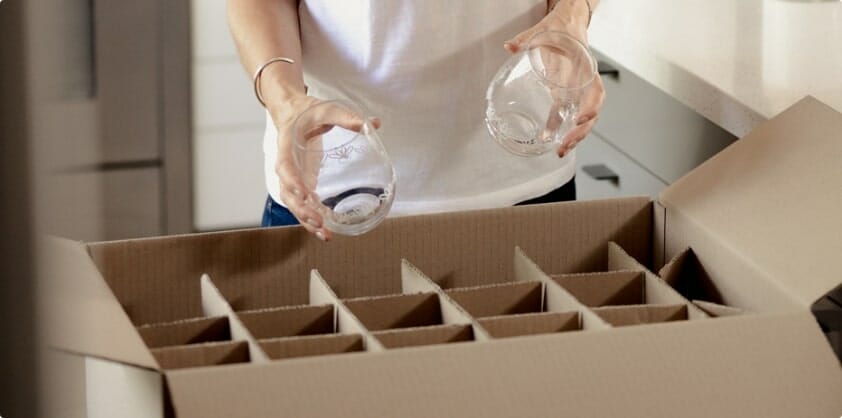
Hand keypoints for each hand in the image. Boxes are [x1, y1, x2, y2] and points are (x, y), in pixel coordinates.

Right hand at [269, 95, 380, 241]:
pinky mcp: (301, 184)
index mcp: (287, 146)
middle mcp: (286, 165)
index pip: (285, 166)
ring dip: (307, 221)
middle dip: (302, 209)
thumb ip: (345, 116)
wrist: (292, 113)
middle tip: (319, 221)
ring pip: (294, 204)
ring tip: (325, 234)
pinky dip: (312, 219)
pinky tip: (326, 232)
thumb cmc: (307, 112)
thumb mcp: (325, 109)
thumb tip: (372, 124)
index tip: (304, 193)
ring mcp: (293, 178)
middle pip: (288, 193)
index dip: (293, 181)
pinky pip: (303, 205)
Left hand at [504, 0, 604, 157]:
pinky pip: (569, 115)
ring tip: (562, 151)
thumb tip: (510, 46)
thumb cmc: (561, 28)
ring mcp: (578, 90)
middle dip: (580, 132)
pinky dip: (562, 129)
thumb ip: (526, 38)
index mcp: (584, 66)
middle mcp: (584, 82)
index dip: (591, 105)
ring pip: (584, 118)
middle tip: (565, 145)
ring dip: (575, 136)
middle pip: (591, 112)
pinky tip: (553, 142)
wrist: (568, 23)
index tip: (580, 118)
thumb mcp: (544, 30)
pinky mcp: (568, 94)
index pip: (595, 89)